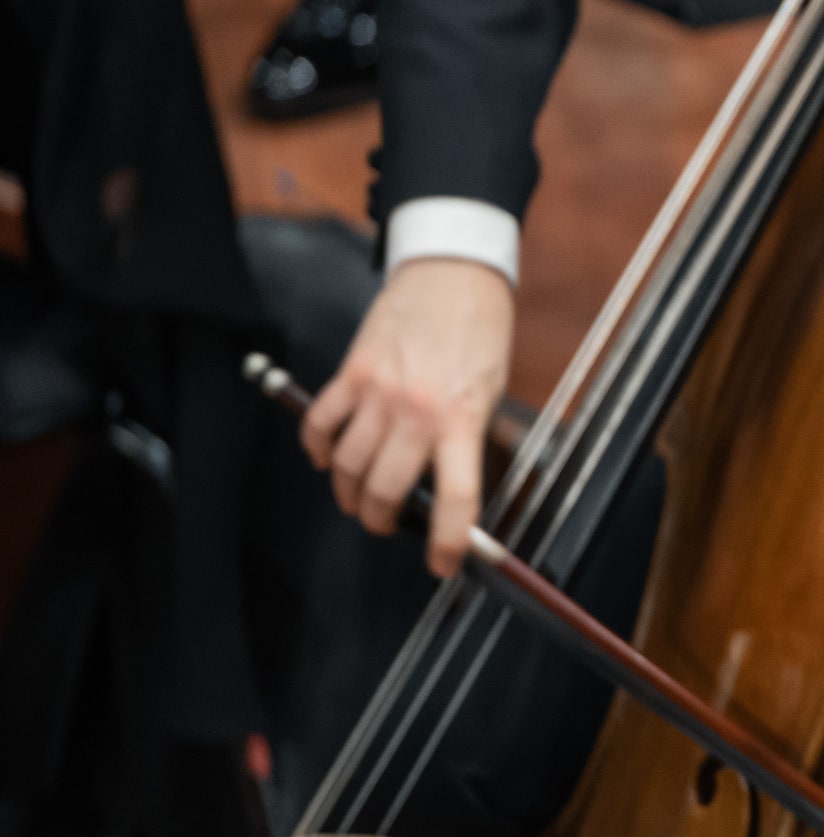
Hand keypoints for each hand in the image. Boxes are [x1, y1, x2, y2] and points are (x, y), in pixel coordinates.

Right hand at [301, 257, 513, 575]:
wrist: (454, 271)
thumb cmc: (480, 331)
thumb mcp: (490, 389)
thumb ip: (465, 435)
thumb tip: (447, 485)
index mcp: (463, 417)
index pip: (456, 496)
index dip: (448, 541)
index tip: (444, 565)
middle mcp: (417, 410)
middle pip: (385, 489)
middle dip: (381, 520)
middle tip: (386, 524)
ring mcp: (379, 392)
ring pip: (348, 466)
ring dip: (348, 492)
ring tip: (357, 497)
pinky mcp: (351, 373)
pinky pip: (321, 425)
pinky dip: (319, 450)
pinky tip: (329, 457)